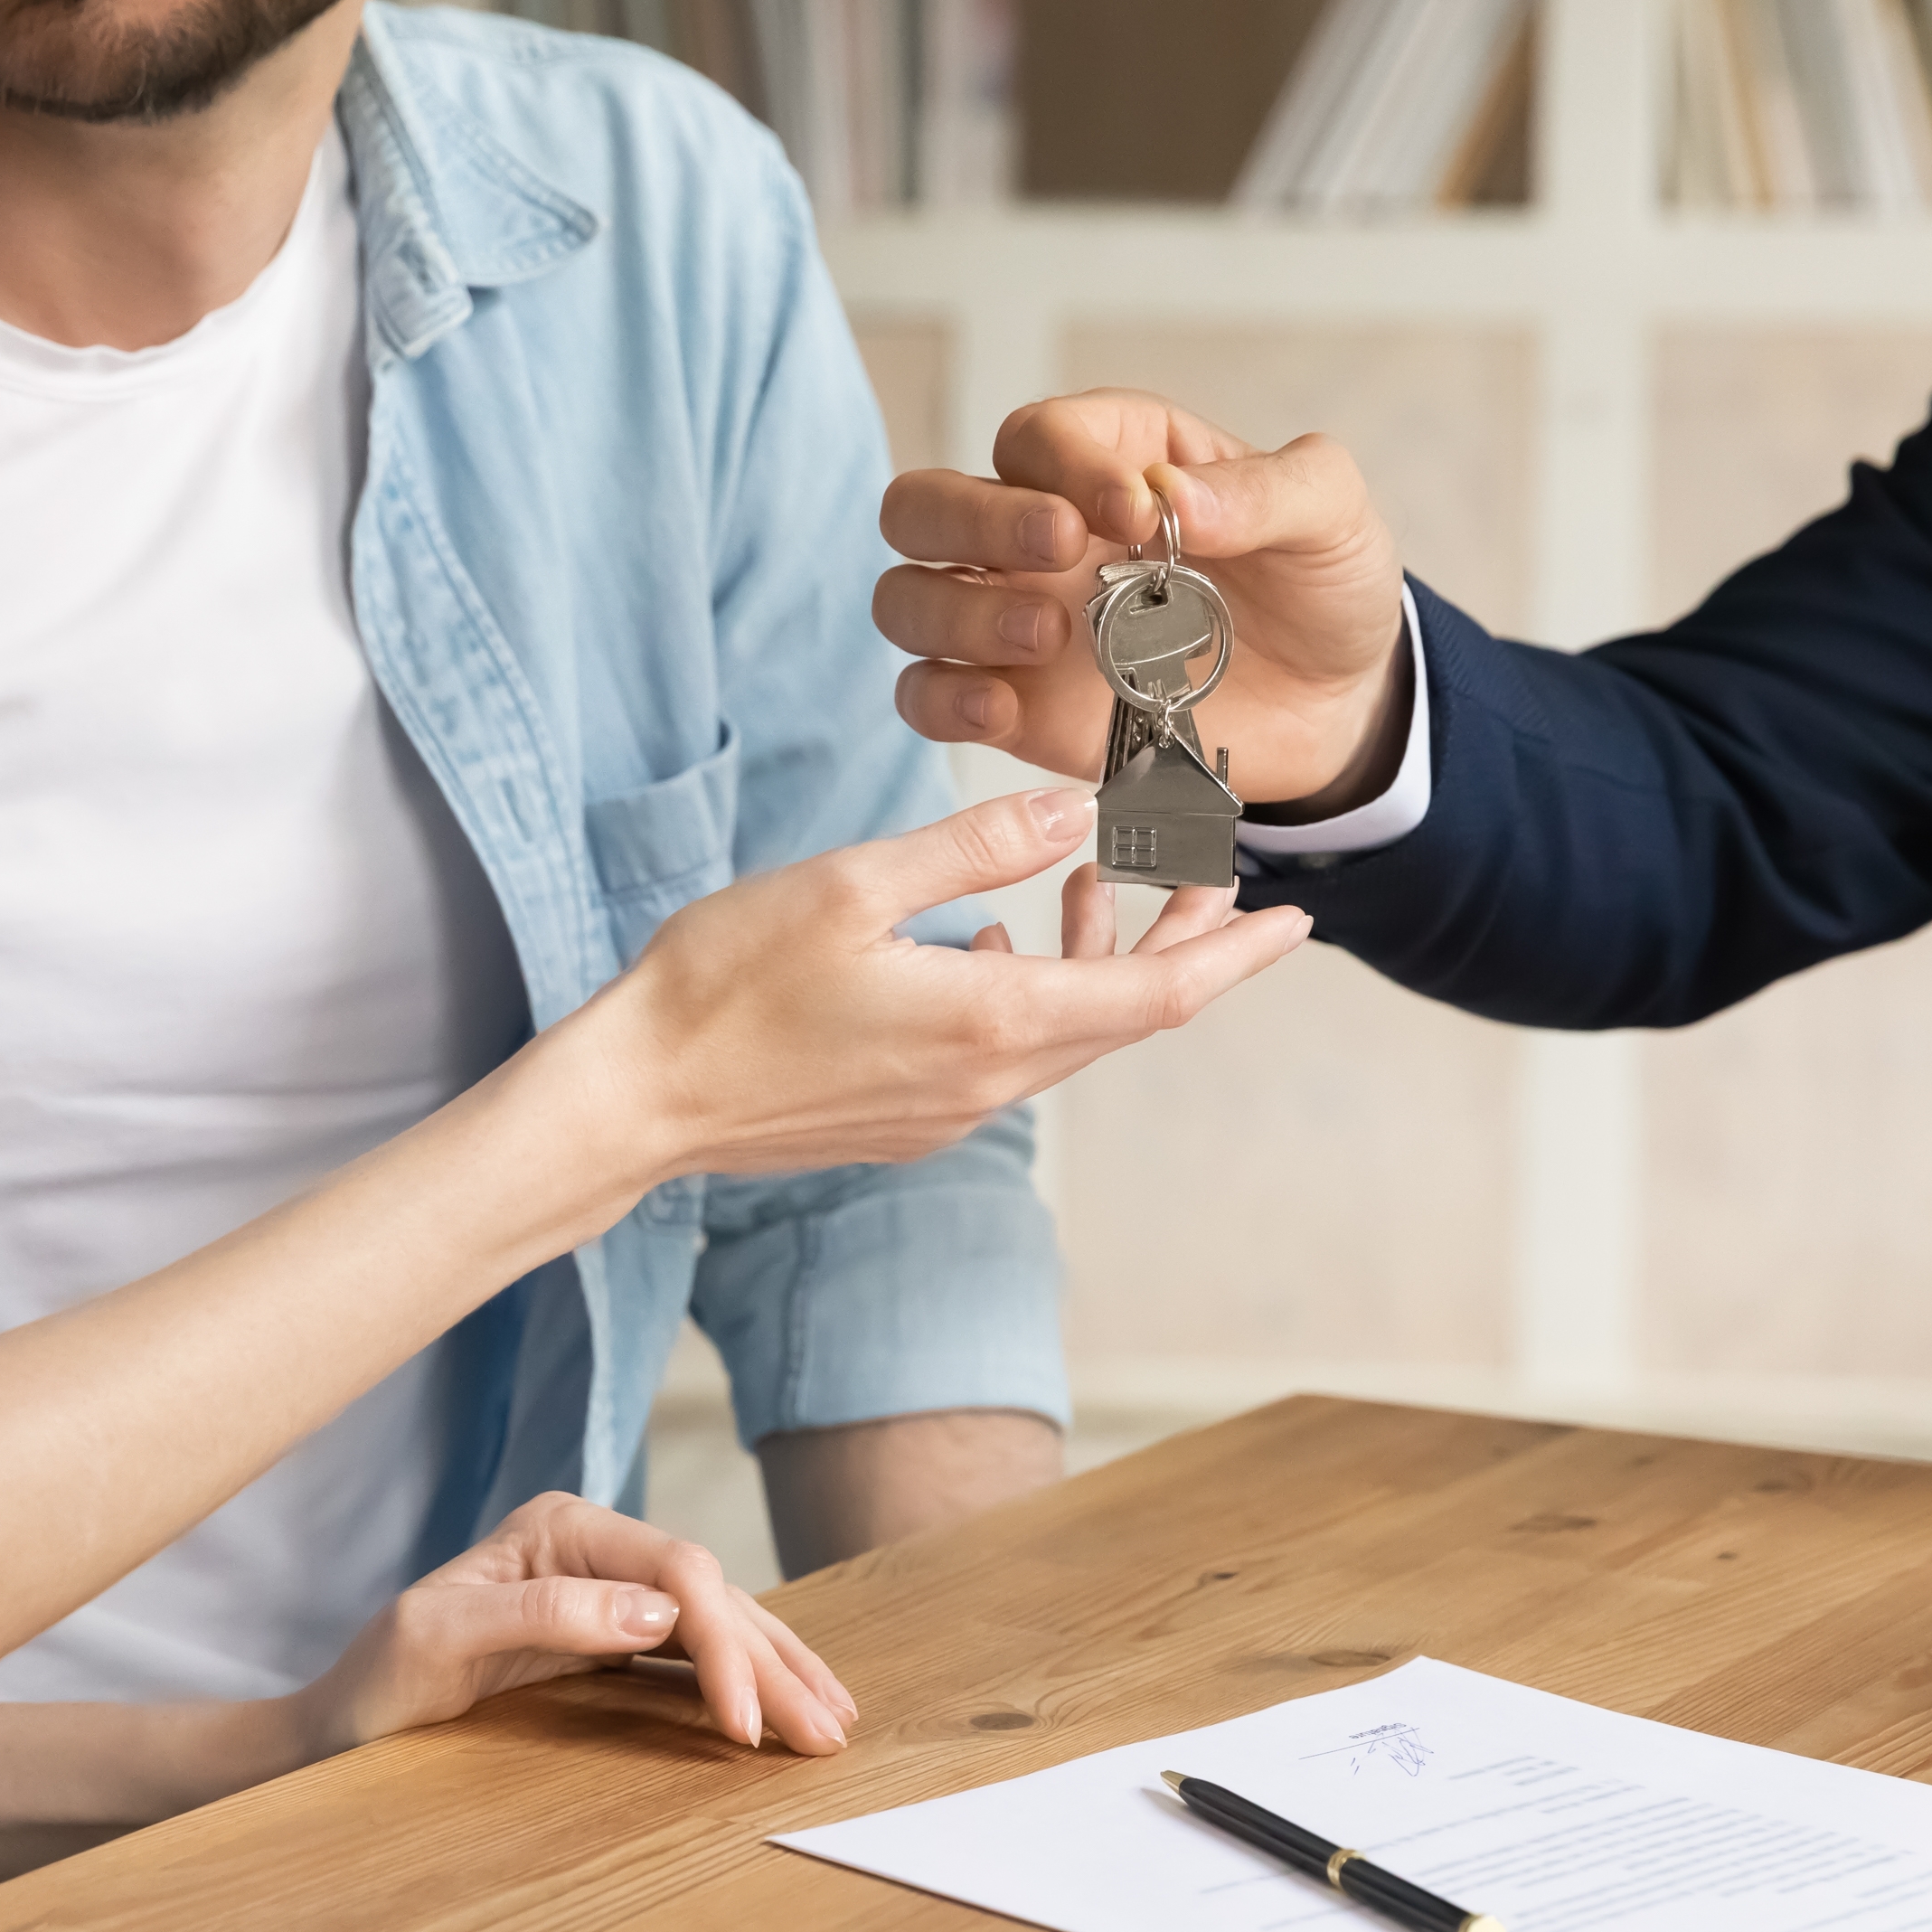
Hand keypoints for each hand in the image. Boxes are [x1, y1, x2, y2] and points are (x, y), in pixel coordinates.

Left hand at [298, 1492, 857, 1757]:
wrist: (340, 1725)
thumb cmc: (376, 1683)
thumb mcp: (438, 1641)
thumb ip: (542, 1614)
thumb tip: (658, 1613)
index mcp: (562, 1529)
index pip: (676, 1571)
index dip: (723, 1644)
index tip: (745, 1725)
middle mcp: (595, 1547)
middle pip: (712, 1593)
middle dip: (773, 1663)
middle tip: (825, 1735)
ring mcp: (608, 1590)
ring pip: (718, 1620)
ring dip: (779, 1670)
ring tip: (834, 1721)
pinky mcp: (611, 1637)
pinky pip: (697, 1652)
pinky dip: (748, 1679)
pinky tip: (786, 1706)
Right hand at [572, 784, 1310, 1183]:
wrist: (636, 1100)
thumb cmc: (724, 985)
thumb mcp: (851, 885)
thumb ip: (974, 848)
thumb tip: (1078, 811)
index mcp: (989, 1022)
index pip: (1157, 994)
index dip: (1235, 954)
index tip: (1294, 917)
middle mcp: (986, 1081)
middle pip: (1126, 1016)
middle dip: (1184, 945)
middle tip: (1215, 877)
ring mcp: (947, 1110)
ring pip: (1064, 1032)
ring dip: (1096, 960)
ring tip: (1091, 884)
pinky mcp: (907, 1119)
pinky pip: (1005, 1052)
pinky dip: (1028, 988)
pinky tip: (989, 939)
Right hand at [876, 388, 1407, 805]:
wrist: (1338, 706)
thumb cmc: (1321, 587)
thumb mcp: (1330, 515)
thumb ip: (1267, 490)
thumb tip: (1173, 496)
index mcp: (1110, 461)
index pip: (1035, 437)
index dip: (1066, 465)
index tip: (1136, 513)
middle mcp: (1040, 537)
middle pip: (925, 505)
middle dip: (974, 521)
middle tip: (1061, 552)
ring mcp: (1016, 624)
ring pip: (907, 600)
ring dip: (956, 614)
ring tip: (1049, 636)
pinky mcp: (1017, 709)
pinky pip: (927, 698)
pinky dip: (943, 703)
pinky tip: (1002, 711)